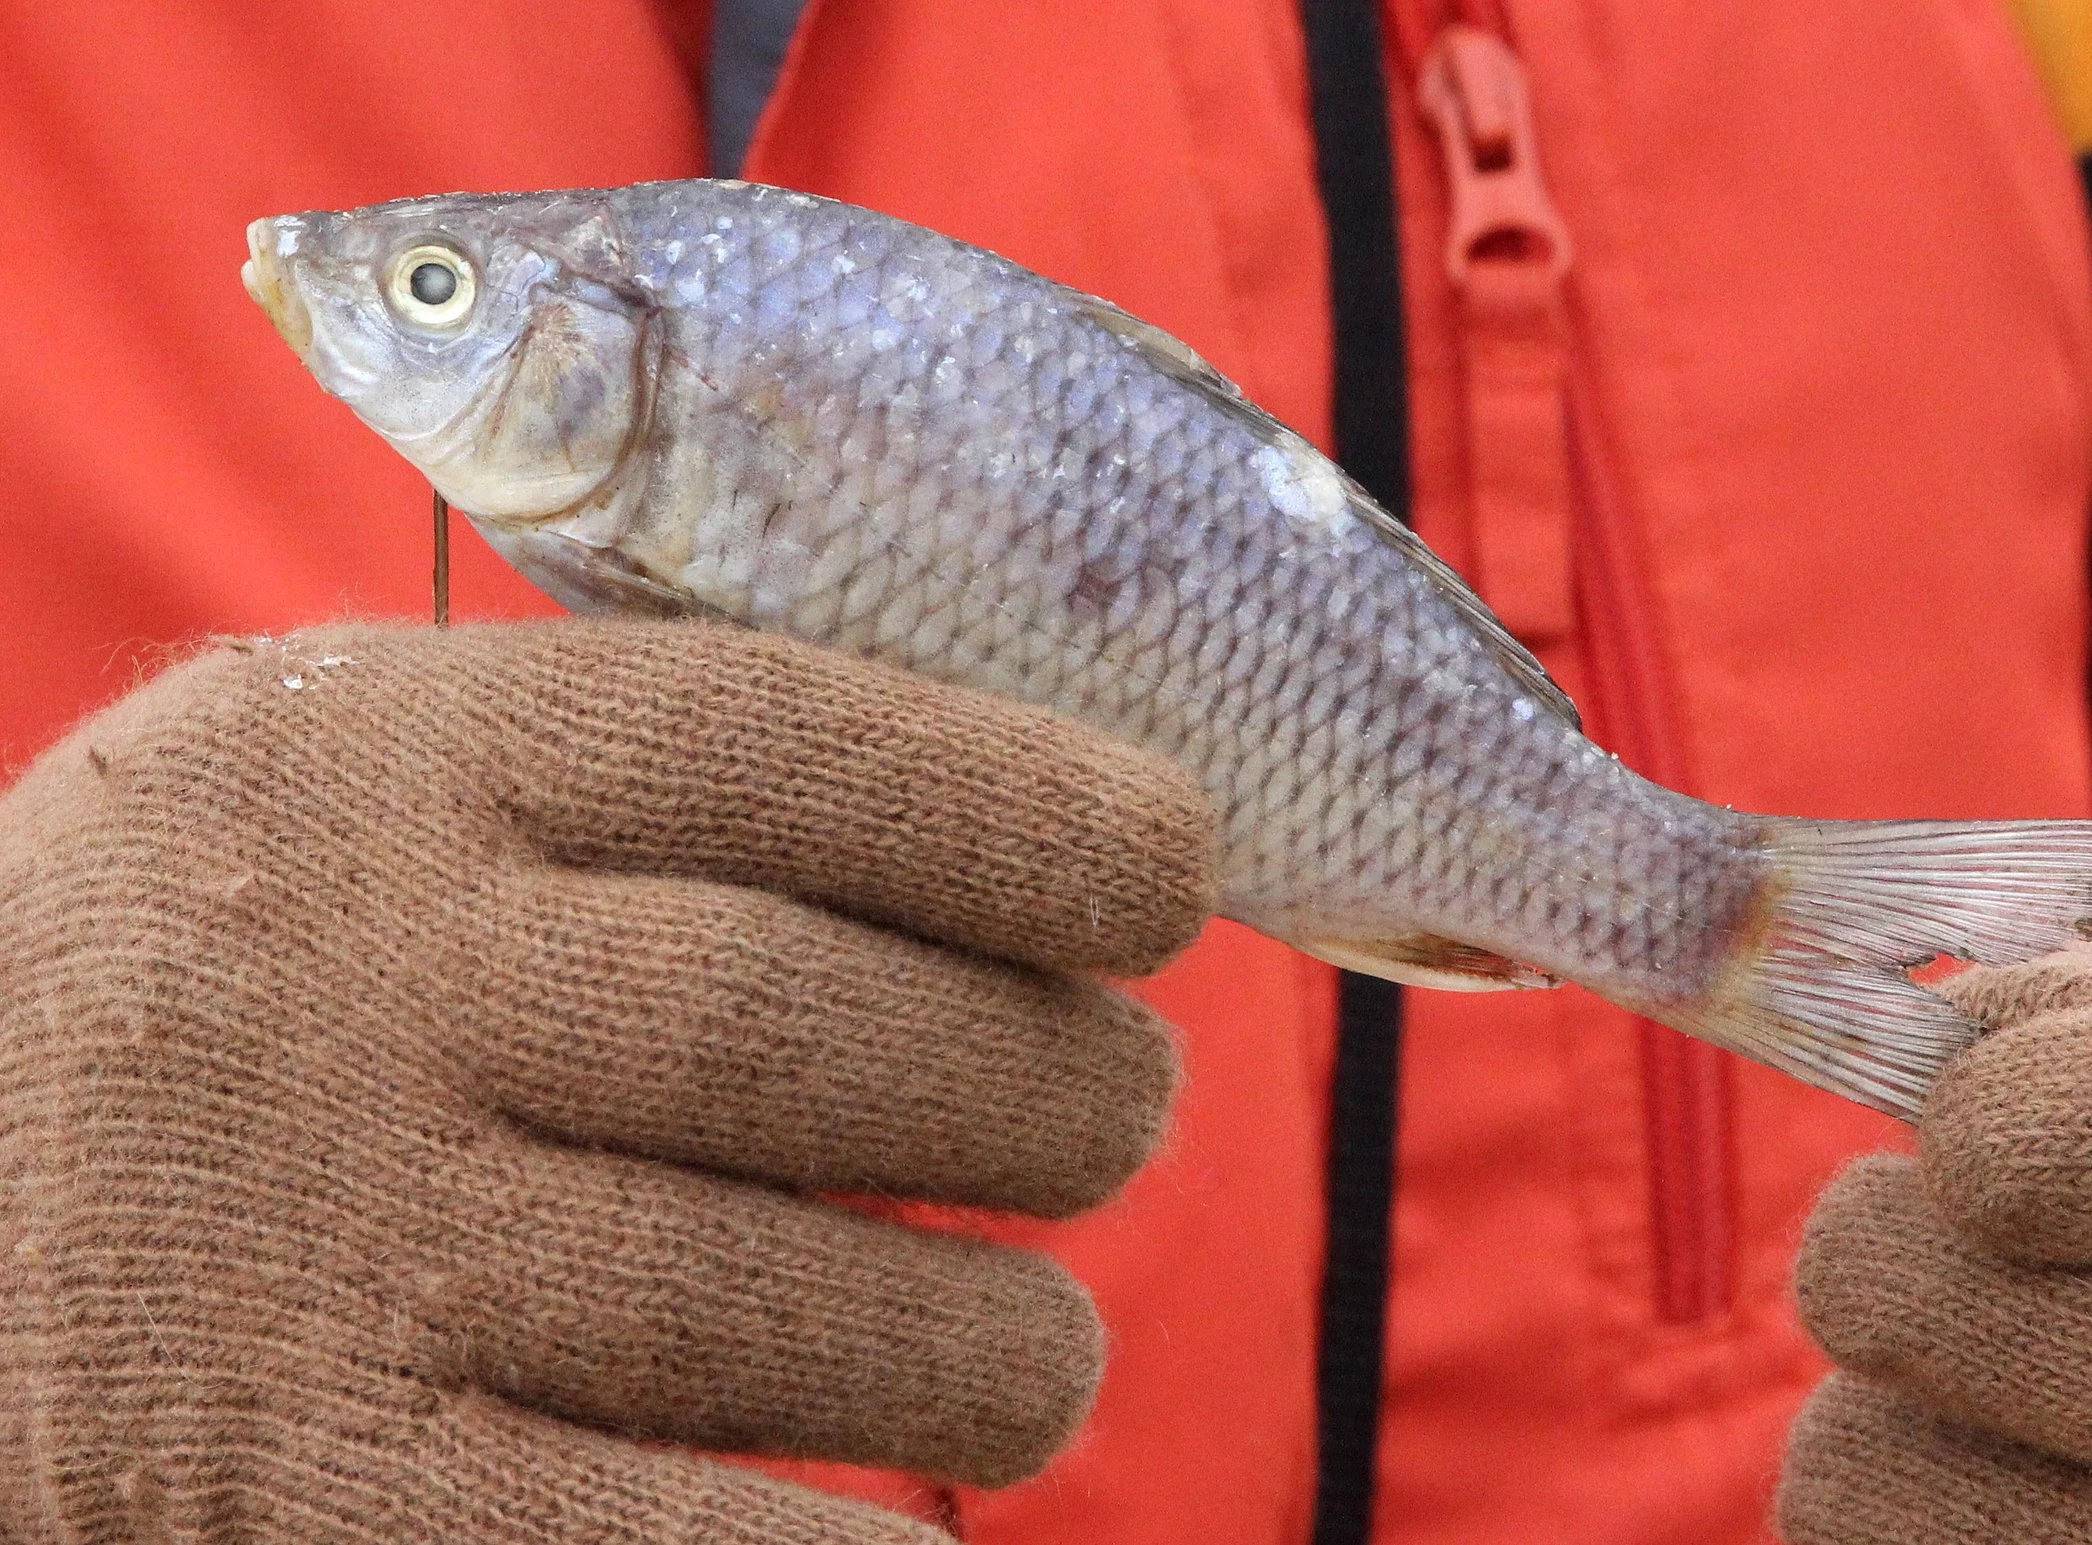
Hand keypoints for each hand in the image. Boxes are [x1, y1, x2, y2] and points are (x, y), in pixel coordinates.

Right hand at [0, 622, 1214, 1542]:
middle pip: (806, 1033)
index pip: (769, 741)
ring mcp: (323, 1253)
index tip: (1172, 872)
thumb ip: (640, 788)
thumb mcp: (374, 791)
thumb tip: (1035, 840)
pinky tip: (911, 1539)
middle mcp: (352, 989)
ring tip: (1034, 1353)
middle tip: (1117, 1115)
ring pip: (774, 1308)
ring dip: (992, 1349)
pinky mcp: (302, 1492)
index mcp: (395, 768)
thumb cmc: (239, 984)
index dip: (1019, 809)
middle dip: (1053, 1093)